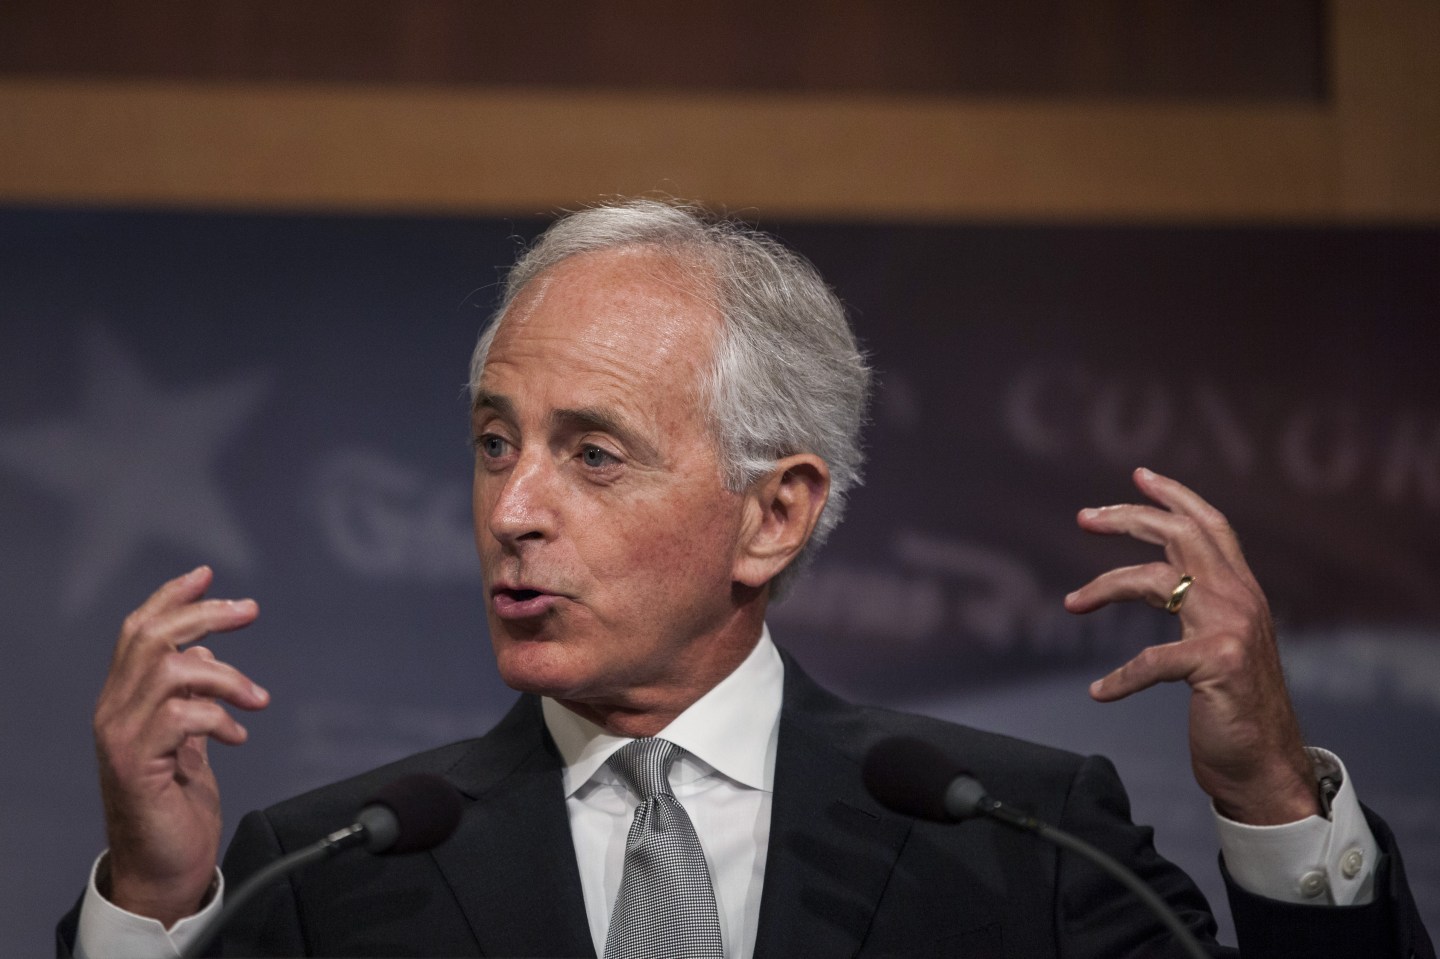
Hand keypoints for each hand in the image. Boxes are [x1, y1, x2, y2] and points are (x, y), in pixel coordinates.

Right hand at [93, 565, 268, 924]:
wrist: (164, 869)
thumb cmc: (174, 808)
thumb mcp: (188, 741)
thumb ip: (190, 698)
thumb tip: (203, 656)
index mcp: (126, 701)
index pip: (138, 631)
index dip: (170, 598)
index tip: (207, 575)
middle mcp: (114, 712)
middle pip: (151, 637)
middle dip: (204, 614)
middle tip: (248, 611)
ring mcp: (121, 737)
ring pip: (169, 671)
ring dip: (225, 677)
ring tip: (254, 698)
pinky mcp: (137, 764)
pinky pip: (181, 717)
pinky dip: (219, 718)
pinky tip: (238, 736)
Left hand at [1063, 468, 1318, 825]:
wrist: (1268, 767)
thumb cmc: (1236, 709)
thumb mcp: (1223, 646)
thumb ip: (1204, 610)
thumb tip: (1163, 583)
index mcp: (1243, 592)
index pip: (1211, 526)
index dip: (1176, 496)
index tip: (1140, 475)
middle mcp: (1241, 600)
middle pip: (1179, 535)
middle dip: (1128, 517)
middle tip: (1085, 517)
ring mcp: (1231, 629)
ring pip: (1153, 582)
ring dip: (1103, 586)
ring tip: (1071, 602)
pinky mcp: (1215, 664)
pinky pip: (1149, 661)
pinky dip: (1119, 678)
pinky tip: (1099, 691)